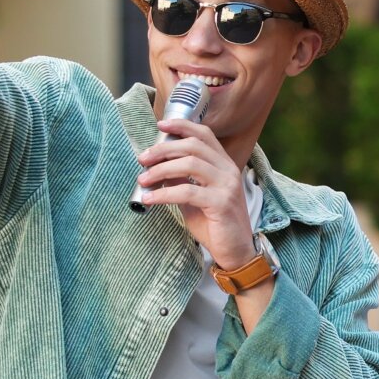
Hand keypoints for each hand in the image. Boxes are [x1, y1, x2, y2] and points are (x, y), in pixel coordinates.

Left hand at [134, 117, 256, 266]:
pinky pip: (187, 191)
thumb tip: (157, 167)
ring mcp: (227, 186)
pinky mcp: (222, 203)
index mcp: (224, 165)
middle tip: (143, 159)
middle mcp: (228, 171)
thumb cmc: (214, 224)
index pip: (204, 135)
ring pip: (189, 164)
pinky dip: (164, 193)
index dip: (182, 126)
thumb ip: (180, 180)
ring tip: (143, 179)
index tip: (160, 126)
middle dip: (163, 149)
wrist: (235, 252)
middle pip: (193, 146)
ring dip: (160, 170)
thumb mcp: (193, 197)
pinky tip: (150, 199)